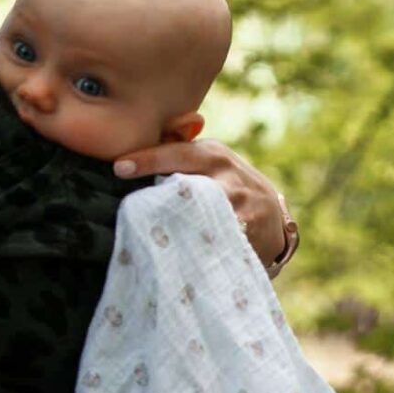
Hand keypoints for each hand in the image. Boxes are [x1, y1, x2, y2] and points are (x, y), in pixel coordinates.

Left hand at [112, 137, 291, 267]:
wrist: (274, 217)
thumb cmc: (227, 185)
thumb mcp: (209, 162)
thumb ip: (178, 152)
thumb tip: (132, 139)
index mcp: (213, 154)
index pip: (176, 153)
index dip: (147, 160)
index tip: (119, 168)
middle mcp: (228, 174)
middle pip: (186, 184)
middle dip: (159, 196)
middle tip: (131, 207)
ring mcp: (241, 202)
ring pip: (200, 213)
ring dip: (176, 225)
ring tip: (154, 234)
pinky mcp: (249, 229)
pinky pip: (216, 238)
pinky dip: (197, 246)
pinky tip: (180, 253)